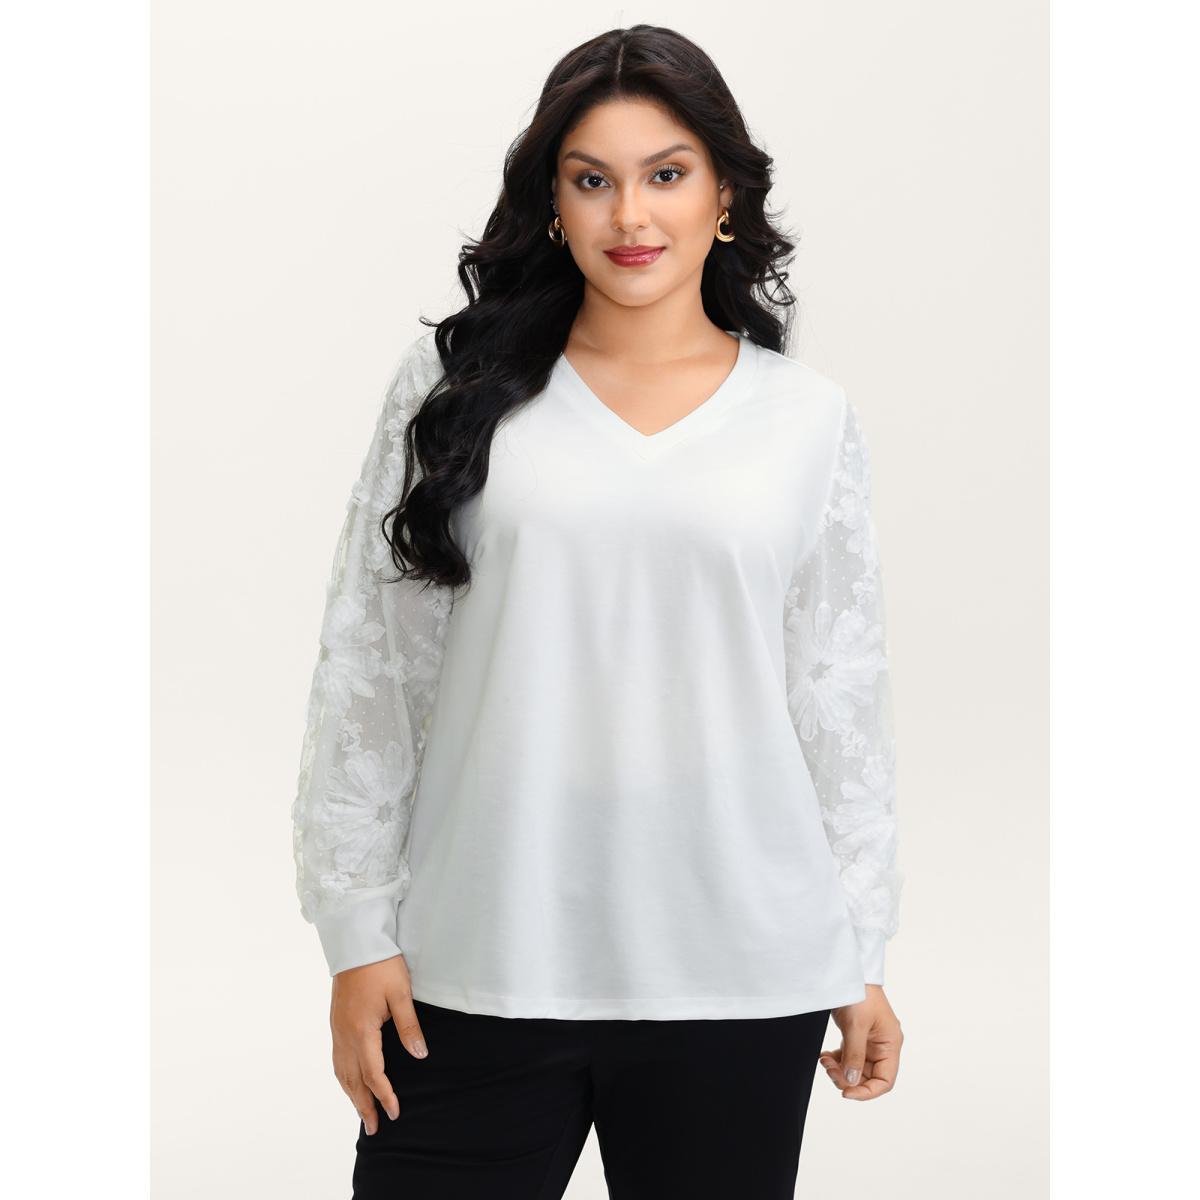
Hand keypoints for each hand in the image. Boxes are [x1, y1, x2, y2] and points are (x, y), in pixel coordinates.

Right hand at [330, 954, 428, 1134]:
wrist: (355, 942)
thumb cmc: (381, 965)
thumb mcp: (401, 993)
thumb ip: (409, 1026)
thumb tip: (419, 1055)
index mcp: (362, 1030)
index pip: (374, 1074)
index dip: (385, 1095)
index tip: (395, 1113)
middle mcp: (345, 1035)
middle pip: (353, 1080)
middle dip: (363, 1105)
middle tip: (373, 1128)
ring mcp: (337, 1029)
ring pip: (341, 1072)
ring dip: (351, 1095)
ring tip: (361, 1112)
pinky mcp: (336, 1022)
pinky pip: (337, 1059)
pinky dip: (343, 1077)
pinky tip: (350, 1082)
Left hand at [818, 984, 902, 1100]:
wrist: (847, 970)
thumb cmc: (859, 993)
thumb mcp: (856, 1026)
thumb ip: (854, 1055)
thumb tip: (851, 1082)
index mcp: (890, 1044)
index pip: (885, 1080)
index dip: (867, 1091)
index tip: (846, 1093)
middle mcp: (882, 1045)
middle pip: (868, 1076)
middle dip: (847, 1078)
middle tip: (828, 1069)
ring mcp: (869, 1041)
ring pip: (855, 1068)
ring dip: (839, 1069)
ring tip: (824, 1060)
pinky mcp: (856, 1035)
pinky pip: (848, 1057)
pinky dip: (837, 1060)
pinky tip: (825, 1055)